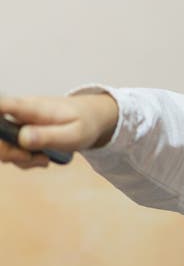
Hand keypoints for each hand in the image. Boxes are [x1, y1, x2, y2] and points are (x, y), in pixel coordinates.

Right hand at [0, 93, 118, 168]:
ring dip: (20, 159)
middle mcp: (19, 113)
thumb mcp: (73, 134)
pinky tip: (43, 158)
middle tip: (29, 158)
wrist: (92, 119)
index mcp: (31, 107)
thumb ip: (49, 136)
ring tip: (44, 159)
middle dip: (7, 153)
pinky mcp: (22, 134)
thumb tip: (23, 138)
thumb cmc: (84, 123)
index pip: (3, 104)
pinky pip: (14, 151)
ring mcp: (19, 124)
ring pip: (4, 145)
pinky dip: (26, 160)